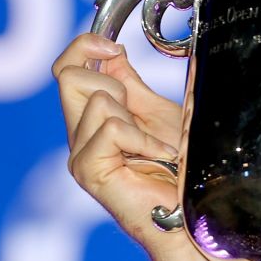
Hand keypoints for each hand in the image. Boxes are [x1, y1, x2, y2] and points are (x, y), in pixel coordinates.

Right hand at [51, 32, 257, 260]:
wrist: (194, 215)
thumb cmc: (184, 171)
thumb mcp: (159, 114)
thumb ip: (132, 85)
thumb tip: (115, 53)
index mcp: (94, 117)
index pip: (66, 68)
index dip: (86, 46)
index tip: (117, 49)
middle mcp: (80, 134)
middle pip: (67, 76)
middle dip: (115, 83)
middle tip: (141, 113)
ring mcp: (81, 154)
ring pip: (97, 99)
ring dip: (136, 118)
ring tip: (154, 148)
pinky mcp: (89, 170)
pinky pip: (110, 129)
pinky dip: (143, 139)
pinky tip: (161, 158)